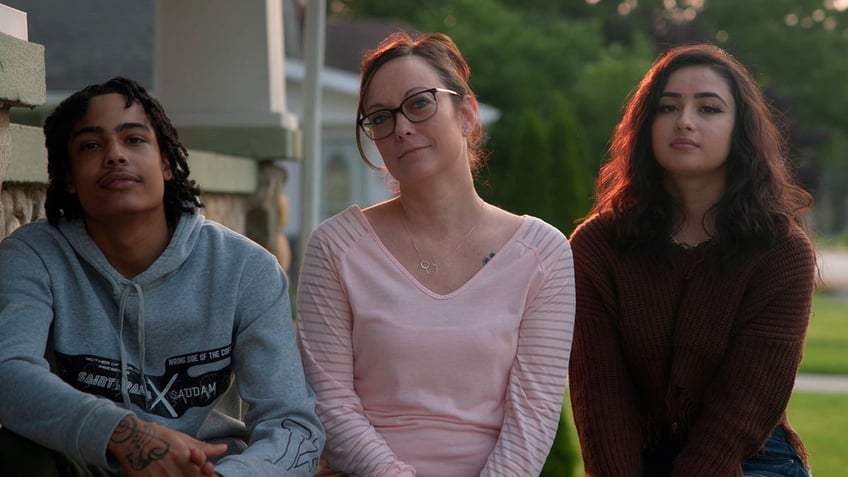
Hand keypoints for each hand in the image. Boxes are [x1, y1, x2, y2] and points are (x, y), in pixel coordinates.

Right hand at [107, 415, 227, 475]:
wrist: (131, 437)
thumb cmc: (159, 436)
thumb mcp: (183, 439)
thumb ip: (204, 448)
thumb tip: (224, 448)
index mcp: (186, 457)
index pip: (204, 474)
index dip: (208, 475)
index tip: (208, 472)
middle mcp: (174, 469)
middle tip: (193, 474)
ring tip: (179, 474)